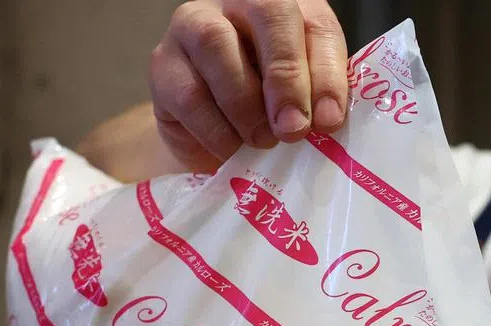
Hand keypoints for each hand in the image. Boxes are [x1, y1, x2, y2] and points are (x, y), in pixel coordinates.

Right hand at [150, 0, 348, 171]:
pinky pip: (188, 94)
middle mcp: (236, 5)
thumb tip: (326, 118)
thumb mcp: (309, 96)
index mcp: (282, 8)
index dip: (323, 71)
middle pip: (265, 12)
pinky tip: (232, 146)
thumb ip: (323, 95)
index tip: (327, 120)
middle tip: (293, 129)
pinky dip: (216, 130)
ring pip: (216, 44)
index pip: (309, 19)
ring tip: (263, 140)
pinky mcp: (163, 66)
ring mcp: (192, 28)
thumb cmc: (274, 106)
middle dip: (285, 78)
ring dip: (247, 106)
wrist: (218, 134)